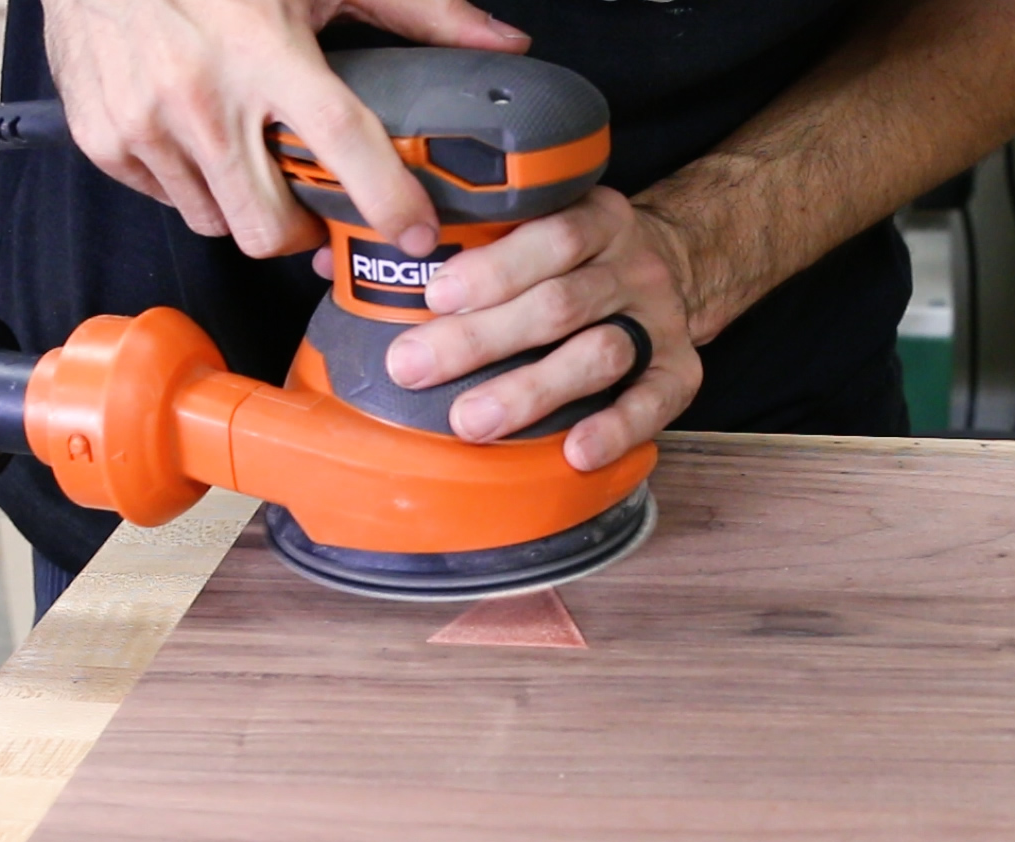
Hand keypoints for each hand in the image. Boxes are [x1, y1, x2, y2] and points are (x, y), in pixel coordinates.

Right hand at [43, 0, 529, 256]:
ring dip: (242, 205)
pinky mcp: (104, 140)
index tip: (418, 235)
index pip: (342, 143)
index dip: (387, 199)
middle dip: (298, 233)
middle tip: (310, 204)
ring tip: (246, 155)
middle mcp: (202, 95)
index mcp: (264, 50)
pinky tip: (195, 137)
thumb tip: (502, 43)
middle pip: (267, 226)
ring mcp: (145, 123)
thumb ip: (416, 11)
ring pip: (215, 222)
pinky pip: (166, 200)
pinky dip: (189, 183)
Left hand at [343, 188, 703, 471]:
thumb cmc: (573, 256)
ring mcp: (659, 316)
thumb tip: (329, 256)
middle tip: (417, 368)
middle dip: (483, 340)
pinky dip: (617, 427)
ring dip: (534, 390)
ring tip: (473, 422)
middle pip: (558, 303)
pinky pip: (655, 400)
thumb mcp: (531, 224)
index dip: (492, 267)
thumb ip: (449, 239)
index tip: (433, 295)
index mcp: (590, 216)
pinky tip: (575, 451)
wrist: (684, 264)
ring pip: (599, 352)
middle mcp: (629, 263)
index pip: (546, 233)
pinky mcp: (684, 367)